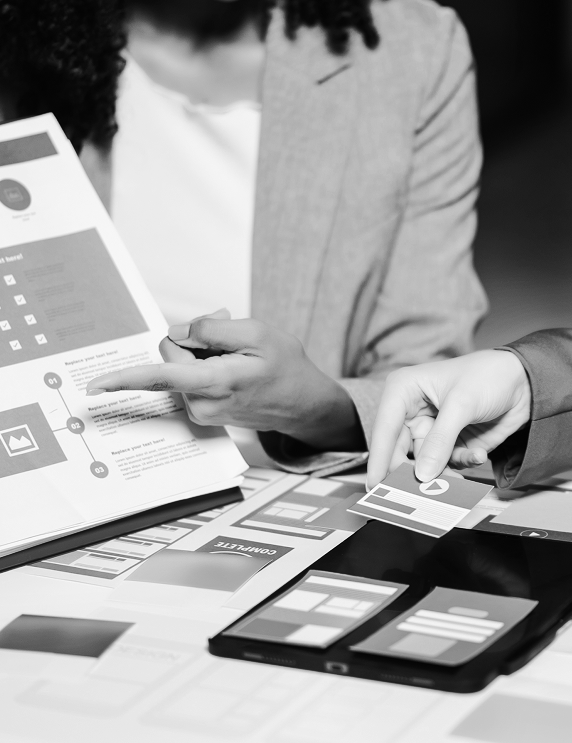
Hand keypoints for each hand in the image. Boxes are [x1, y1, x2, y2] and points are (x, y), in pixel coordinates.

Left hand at [85, 311, 362, 448]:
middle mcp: (203, 403)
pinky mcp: (205, 413)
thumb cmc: (286, 366)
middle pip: (171, 358)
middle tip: (232, 338)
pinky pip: (190, 380)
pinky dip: (206, 368)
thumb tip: (177, 331)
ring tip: (240, 360)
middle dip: (193, 340)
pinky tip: (234, 371)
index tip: (95, 386)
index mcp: (216, 382)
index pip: (161, 377)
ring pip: (181, 368)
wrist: (304, 403)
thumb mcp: (257, 333)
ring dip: (203, 355)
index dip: (125, 378)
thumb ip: (212, 328)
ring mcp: (203, 412)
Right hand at [366, 350, 531, 487]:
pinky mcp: (450, 444)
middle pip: (400, 452)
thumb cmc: (489, 375)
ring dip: (442, 473)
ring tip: (457, 479)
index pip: (384, 429)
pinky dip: (463, 463)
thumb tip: (422, 474)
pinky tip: (478, 454)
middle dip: (413, 472)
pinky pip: (448, 464)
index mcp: (404, 391)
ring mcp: (432, 430)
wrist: (524, 382)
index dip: (379, 459)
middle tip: (422, 490)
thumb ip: (440, 441)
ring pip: (424, 464)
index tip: (375, 485)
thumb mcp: (462, 405)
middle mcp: (412, 412)